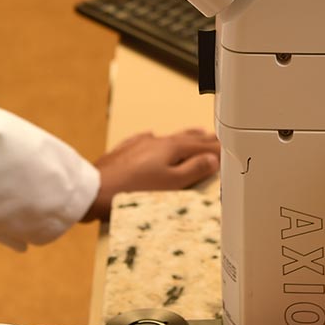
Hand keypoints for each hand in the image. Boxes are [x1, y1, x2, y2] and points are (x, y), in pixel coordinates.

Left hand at [86, 128, 219, 220]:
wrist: (94, 190)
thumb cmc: (132, 191)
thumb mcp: (170, 184)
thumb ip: (193, 170)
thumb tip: (212, 159)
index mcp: (171, 148)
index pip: (201, 146)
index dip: (217, 147)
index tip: (229, 147)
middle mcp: (156, 142)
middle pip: (186, 138)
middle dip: (204, 139)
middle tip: (218, 138)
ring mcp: (139, 144)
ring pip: (168, 137)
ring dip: (185, 136)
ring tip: (197, 134)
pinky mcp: (125, 151)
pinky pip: (146, 140)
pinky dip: (157, 140)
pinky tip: (152, 138)